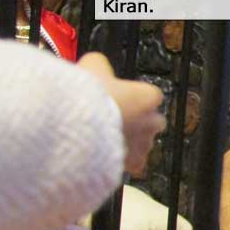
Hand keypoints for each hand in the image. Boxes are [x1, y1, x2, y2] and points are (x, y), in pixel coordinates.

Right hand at [77, 53, 166, 174]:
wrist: (76, 126)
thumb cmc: (87, 97)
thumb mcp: (92, 65)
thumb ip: (101, 65)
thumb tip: (97, 65)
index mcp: (148, 96)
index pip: (151, 95)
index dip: (135, 97)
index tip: (121, 98)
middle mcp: (152, 120)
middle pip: (153, 120)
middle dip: (139, 121)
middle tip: (117, 119)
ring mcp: (144, 143)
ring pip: (144, 143)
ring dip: (131, 141)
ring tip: (106, 139)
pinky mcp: (134, 163)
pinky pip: (135, 164)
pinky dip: (124, 161)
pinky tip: (108, 156)